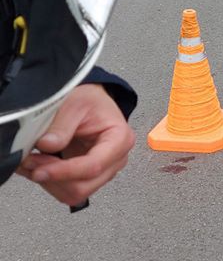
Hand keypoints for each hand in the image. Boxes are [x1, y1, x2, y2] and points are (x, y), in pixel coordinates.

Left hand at [17, 84, 135, 206]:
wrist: (90, 103)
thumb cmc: (90, 101)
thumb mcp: (75, 103)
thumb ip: (62, 125)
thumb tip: (47, 145)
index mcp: (120, 139)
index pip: (94, 166)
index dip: (64, 172)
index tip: (39, 170)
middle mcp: (116, 159)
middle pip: (83, 186)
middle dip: (53, 178)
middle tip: (30, 160)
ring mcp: (104, 171)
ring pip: (73, 194)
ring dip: (48, 182)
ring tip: (32, 162)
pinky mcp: (89, 178)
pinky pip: (67, 192)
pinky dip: (49, 183)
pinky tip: (39, 167)